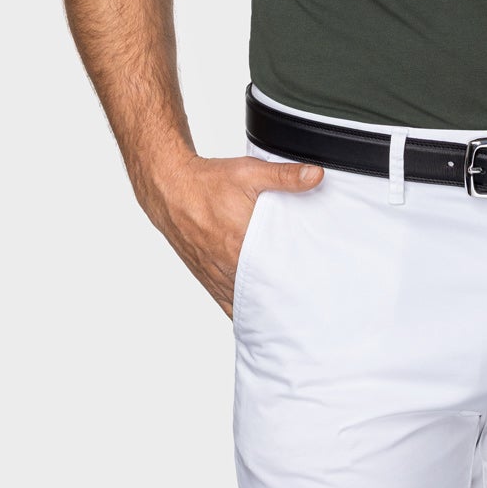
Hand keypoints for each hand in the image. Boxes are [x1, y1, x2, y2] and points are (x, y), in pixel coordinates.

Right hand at [138, 153, 323, 318]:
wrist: (171, 190)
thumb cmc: (208, 182)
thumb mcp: (250, 172)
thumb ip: (284, 176)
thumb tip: (315, 176)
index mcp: (242, 243)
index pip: (277, 273)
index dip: (296, 280)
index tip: (314, 283)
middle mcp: (228, 265)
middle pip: (264, 290)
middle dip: (284, 294)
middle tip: (306, 297)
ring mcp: (216, 275)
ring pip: (246, 302)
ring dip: (264, 304)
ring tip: (288, 309)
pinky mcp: (207, 278)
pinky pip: (227, 304)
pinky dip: (242, 310)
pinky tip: (258, 315)